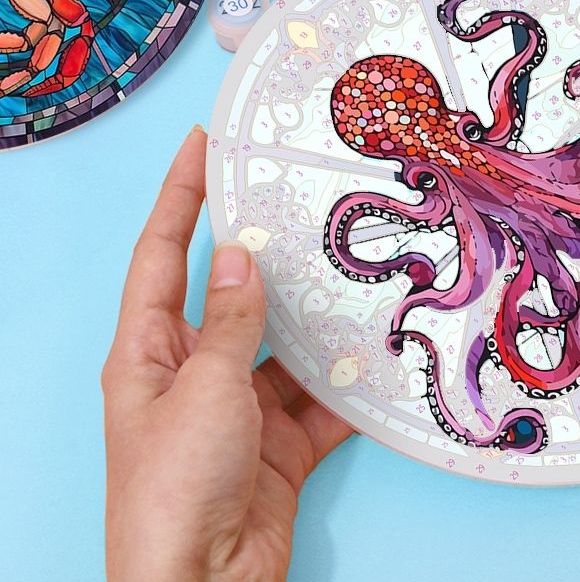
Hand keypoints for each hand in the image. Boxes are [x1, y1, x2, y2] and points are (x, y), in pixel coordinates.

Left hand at [103, 127, 351, 581]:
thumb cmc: (177, 488)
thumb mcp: (202, 390)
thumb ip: (229, 322)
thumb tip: (239, 256)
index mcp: (149, 352)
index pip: (161, 254)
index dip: (180, 194)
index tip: (203, 142)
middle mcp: (192, 371)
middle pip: (231, 293)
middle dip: (264, 250)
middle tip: (301, 199)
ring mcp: (238, 406)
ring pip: (283, 342)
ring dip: (317, 317)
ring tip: (354, 269)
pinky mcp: (280, 439)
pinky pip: (319, 396)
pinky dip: (348, 381)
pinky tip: (380, 355)